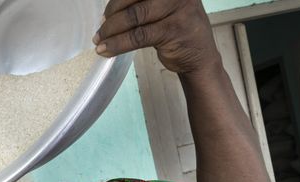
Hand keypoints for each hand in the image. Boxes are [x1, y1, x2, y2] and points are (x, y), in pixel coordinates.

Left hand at [93, 0, 220, 75]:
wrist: (199, 57)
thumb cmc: (176, 30)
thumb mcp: (163, 9)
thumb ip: (142, 3)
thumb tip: (109, 9)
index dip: (116, 1)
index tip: (104, 15)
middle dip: (111, 15)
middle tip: (100, 29)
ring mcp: (178, 8)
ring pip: (134, 17)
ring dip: (111, 31)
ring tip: (100, 41)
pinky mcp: (174, 29)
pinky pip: (138, 35)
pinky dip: (118, 44)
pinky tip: (107, 50)